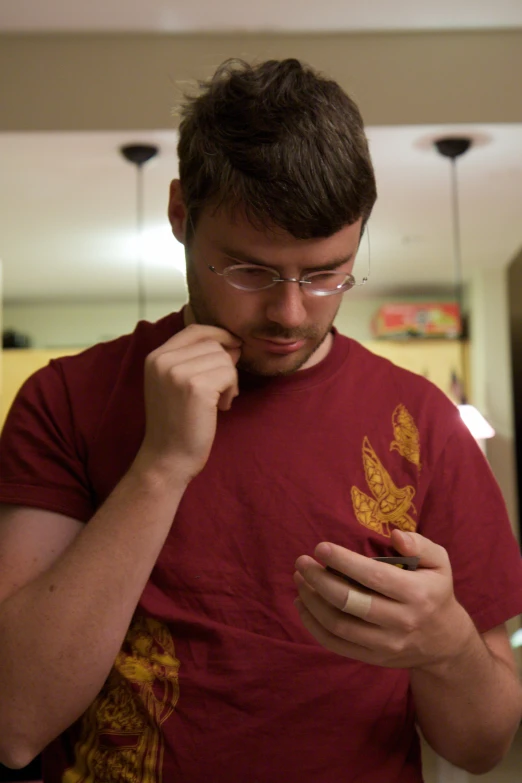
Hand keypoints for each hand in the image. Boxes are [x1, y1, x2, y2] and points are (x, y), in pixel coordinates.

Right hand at [135, 324, 241, 483]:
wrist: (167, 458)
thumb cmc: (176, 423)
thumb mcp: (175, 384)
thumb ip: (196, 360)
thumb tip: (233, 343)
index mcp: (155, 356)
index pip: (195, 329)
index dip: (219, 334)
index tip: (233, 347)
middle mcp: (163, 360)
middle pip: (214, 344)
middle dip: (226, 365)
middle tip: (220, 391)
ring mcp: (178, 372)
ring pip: (224, 358)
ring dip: (229, 380)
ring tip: (217, 402)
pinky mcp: (196, 387)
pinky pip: (229, 374)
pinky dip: (231, 390)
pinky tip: (221, 407)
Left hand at [293, 529, 474, 669]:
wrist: (445, 642)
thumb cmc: (435, 591)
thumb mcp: (439, 562)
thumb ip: (420, 544)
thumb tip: (396, 535)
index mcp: (417, 594)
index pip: (373, 576)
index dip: (343, 561)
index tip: (320, 548)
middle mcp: (401, 621)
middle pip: (350, 602)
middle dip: (319, 580)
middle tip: (302, 562)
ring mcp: (386, 644)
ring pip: (338, 625)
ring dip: (312, 601)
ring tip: (299, 579)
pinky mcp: (373, 658)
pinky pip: (335, 644)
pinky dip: (313, 625)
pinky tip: (302, 604)